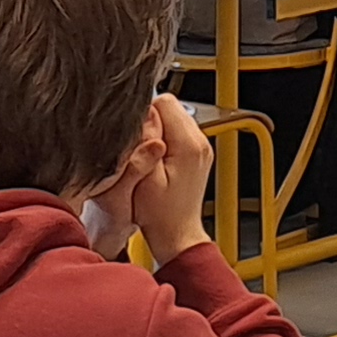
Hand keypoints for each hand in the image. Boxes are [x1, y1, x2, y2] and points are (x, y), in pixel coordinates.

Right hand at [103, 95, 214, 266]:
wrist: (176, 233)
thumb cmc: (159, 214)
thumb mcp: (143, 178)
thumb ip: (143, 143)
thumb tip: (143, 114)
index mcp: (188, 145)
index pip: (164, 102)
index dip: (144, 113)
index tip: (134, 132)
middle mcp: (200, 142)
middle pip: (171, 106)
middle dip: (150, 120)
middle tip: (138, 145)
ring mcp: (201, 147)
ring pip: (174, 117)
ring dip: (157, 129)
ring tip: (147, 153)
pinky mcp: (197, 153)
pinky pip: (178, 131)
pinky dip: (164, 138)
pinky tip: (155, 158)